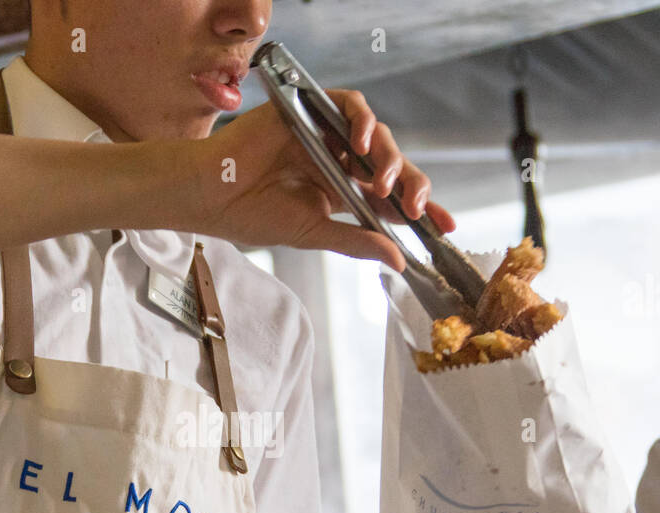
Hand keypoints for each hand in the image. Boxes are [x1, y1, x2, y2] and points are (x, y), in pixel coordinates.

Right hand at [179, 89, 454, 269]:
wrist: (214, 196)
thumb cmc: (253, 214)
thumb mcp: (316, 233)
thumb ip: (357, 241)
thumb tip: (398, 259)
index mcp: (342, 190)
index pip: (392, 196)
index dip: (420, 207)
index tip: (445, 227)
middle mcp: (339, 159)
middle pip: (390, 163)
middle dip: (412, 185)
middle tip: (418, 208)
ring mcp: (326, 134)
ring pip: (375, 134)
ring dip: (387, 158)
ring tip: (383, 185)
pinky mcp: (311, 110)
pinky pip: (349, 104)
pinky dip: (361, 121)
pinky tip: (359, 145)